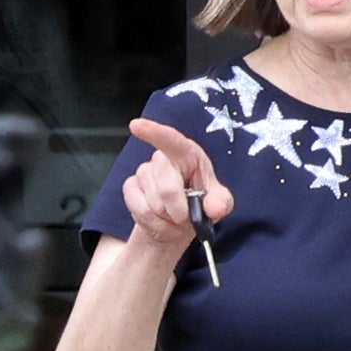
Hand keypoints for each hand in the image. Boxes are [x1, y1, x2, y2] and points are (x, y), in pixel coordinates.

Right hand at [117, 118, 230, 259]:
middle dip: (179, 211)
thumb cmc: (200, 204)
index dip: (153, 132)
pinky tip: (161, 222)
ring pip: (153, 203)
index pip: (170, 140)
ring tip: (175, 220)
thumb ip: (220, 202)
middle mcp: (163, 159)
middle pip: (167, 187)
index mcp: (188, 154)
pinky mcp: (130, 187)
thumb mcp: (218, 202)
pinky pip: (140, 210)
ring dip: (167, 220)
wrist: (179, 223)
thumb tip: (215, 208)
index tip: (136, 126)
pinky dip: (154, 224)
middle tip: (186, 218)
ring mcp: (144, 172)